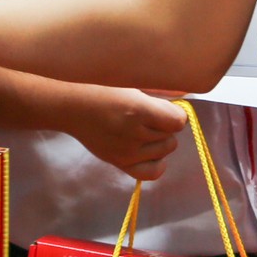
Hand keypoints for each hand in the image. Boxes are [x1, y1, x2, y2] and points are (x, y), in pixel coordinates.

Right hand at [60, 87, 186, 180]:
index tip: (167, 108)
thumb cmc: (102, 88)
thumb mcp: (130, 84)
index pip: (177, 121)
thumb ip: (158, 93)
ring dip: (160, 140)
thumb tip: (184, 99)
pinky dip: (158, 163)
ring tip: (145, 130)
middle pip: (171, 136)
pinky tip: (151, 152)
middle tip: (150, 116)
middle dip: (166, 126)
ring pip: (165, 151)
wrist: (72, 106)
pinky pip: (152, 172)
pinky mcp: (119, 162)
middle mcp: (134, 134)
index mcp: (137, 109)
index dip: (176, 114)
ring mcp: (127, 152)